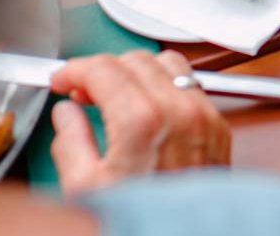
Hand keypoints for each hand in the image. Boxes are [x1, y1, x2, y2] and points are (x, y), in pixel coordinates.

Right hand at [48, 51, 230, 196]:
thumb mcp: (85, 188)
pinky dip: (165, 84)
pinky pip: (191, 85)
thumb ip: (70, 141)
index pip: (103, 68)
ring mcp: (202, 116)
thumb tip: (66, 114)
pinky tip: (147, 106)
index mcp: (142, 120)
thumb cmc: (142, 219)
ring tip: (114, 95)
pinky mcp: (217, 127)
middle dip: (103, 69)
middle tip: (82, 91)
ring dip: (137, 70)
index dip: (74, 69)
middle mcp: (178, 110)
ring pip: (168, 63)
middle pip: (134, 59)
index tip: (62, 79)